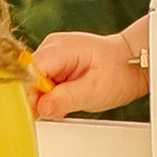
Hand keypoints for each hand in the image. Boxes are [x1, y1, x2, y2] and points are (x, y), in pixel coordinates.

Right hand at [27, 28, 145, 119]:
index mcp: (60, 47)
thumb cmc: (118, 72)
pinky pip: (40, 84)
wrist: (130, 63)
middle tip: (61, 107)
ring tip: (70, 99)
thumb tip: (41, 107)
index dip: (29, 93)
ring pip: (32, 82)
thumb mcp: (95, 91)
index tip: (37, 110)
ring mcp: (50, 54)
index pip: (28, 70)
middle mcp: (51, 46)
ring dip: (45, 98)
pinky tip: (66, 96)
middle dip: (39, 98)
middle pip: (26, 77)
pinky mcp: (51, 64)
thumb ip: (66, 99)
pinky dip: (50, 95)